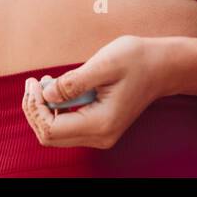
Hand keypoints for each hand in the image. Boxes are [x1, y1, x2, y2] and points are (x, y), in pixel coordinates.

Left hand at [21, 35, 167, 149]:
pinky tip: (56, 87)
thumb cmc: (136, 59)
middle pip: (49, 136)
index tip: (34, 81)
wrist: (162, 66)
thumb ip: (73, 82)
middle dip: (35, 109)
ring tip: (45, 81)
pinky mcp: (99, 127)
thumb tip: (46, 94)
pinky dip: (54, 109)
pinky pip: (66, 126)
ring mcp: (100, 135)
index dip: (35, 106)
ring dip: (43, 109)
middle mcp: (100, 136)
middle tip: (34, 81)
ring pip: (55, 134)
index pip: (50, 129)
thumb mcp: (104, 64)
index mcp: (101, 123)